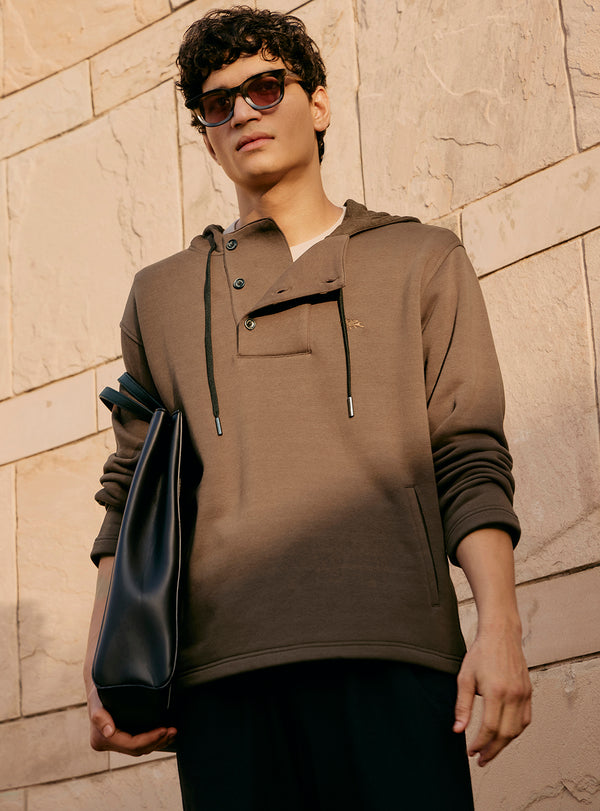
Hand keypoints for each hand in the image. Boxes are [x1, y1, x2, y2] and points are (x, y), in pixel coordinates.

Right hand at [87, 684, 176, 755]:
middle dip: (157, 742)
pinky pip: (138, 744)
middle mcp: (107, 744)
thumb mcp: (97, 702)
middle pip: (137, 750)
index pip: (131, 745)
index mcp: (102, 740)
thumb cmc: (98, 692)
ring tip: (172, 733)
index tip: (164, 730)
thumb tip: (109, 732)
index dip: (150, 740)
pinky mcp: (120, 738)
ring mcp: (114, 743)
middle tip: (173, 731)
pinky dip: (152, 741)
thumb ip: (100, 718)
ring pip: (139, 749)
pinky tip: (164, 736)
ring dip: (158, 743)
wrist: (96, 687)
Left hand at [453, 623, 530, 765]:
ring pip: (517, 730)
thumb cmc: (480, 653)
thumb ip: (462, 705)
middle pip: (505, 734)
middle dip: (492, 750)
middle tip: (480, 759)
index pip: (489, 728)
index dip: (479, 744)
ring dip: (504, 744)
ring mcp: (523, 694)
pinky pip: (525, 719)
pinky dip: (516, 731)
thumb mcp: (465, 677)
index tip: (470, 752)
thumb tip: (458, 730)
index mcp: (496, 691)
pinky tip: (505, 735)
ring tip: (491, 750)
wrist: (500, 634)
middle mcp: (513, 695)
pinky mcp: (528, 692)